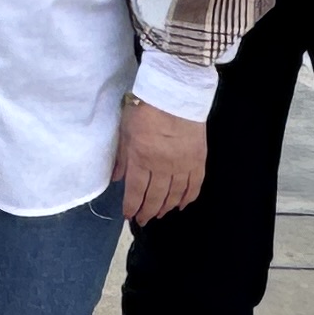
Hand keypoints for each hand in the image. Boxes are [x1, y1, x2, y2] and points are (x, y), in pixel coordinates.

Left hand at [115, 99, 206, 224]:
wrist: (176, 94)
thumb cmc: (145, 109)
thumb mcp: (125, 130)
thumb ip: (122, 157)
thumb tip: (115, 179)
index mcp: (142, 159)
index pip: (136, 191)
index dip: (132, 207)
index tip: (129, 216)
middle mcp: (162, 167)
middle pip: (155, 197)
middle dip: (148, 211)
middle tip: (144, 220)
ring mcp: (183, 165)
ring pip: (175, 194)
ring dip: (166, 207)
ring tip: (160, 214)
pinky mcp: (198, 160)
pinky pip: (194, 185)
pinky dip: (188, 197)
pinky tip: (182, 204)